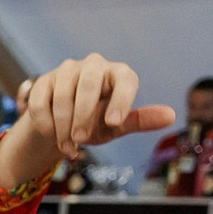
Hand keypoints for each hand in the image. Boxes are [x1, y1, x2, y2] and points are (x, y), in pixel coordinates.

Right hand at [13, 53, 175, 161]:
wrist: (64, 124)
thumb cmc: (97, 122)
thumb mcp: (118, 125)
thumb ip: (140, 120)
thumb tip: (171, 116)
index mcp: (118, 74)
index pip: (125, 79)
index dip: (121, 100)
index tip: (114, 123)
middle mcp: (93, 65)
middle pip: (88, 83)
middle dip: (83, 115)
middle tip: (82, 140)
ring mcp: (66, 71)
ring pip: (63, 95)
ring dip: (63, 127)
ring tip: (69, 147)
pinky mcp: (44, 81)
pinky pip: (41, 102)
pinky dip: (46, 124)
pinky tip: (52, 136)